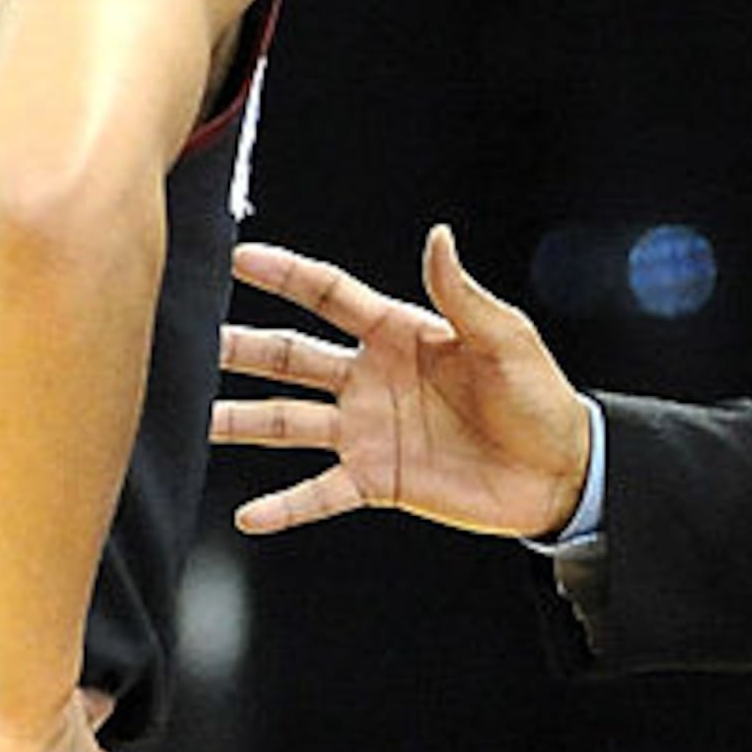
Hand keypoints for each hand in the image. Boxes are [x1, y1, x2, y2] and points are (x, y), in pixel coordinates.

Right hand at [216, 225, 593, 538]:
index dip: (286, 275)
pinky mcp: (377, 480)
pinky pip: (320, 494)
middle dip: (242, 347)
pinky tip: (248, 515)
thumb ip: (462, 294)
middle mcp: (371, 378)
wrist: (559, 469)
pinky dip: (286, 506)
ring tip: (195, 422)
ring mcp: (367, 431)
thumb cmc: (538, 395)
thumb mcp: (505, 338)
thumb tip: (438, 235)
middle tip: (192, 340)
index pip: (330, 296)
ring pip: (288, 421)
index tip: (238, 257)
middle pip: (291, 357)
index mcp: (399, 333)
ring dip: (243, 422)